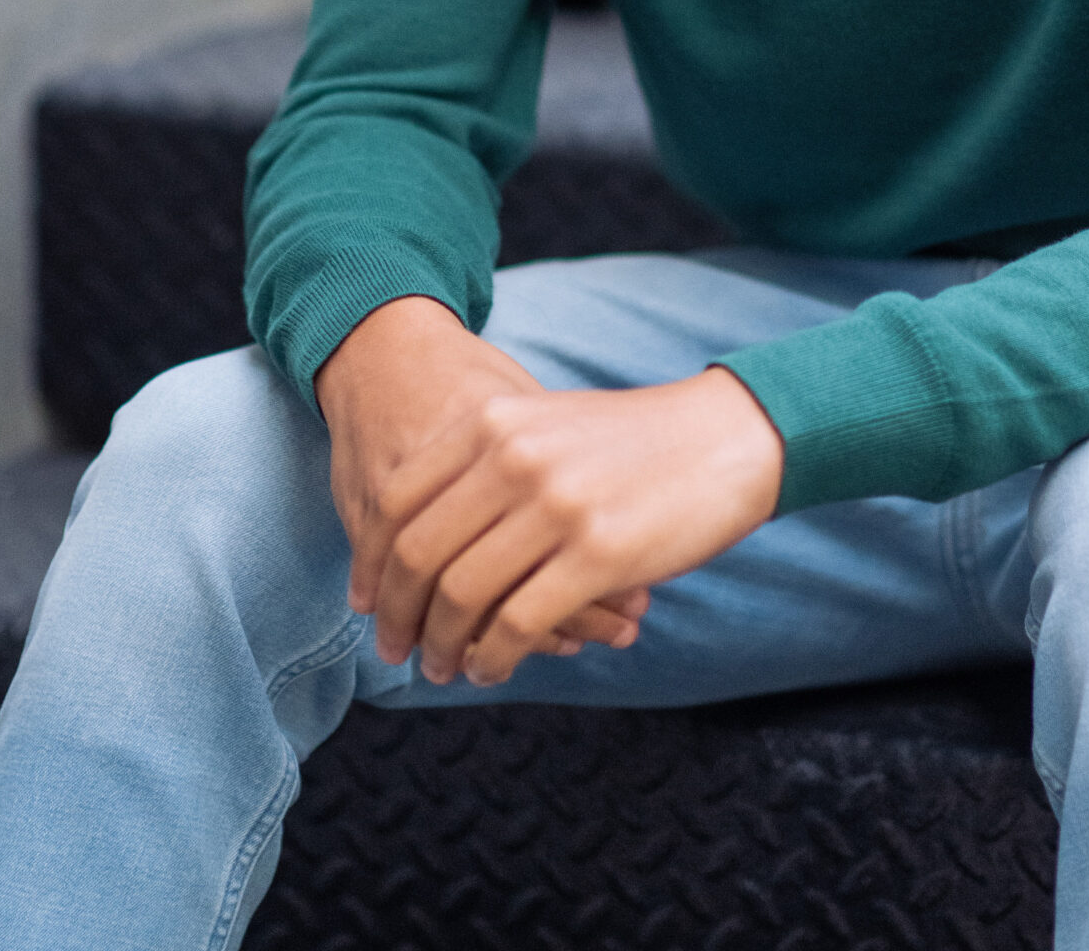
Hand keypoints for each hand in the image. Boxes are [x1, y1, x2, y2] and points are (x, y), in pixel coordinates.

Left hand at [316, 294, 783, 686]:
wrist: (724, 437)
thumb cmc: (632, 440)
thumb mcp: (545, 425)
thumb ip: (484, 462)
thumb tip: (414, 531)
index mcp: (494, 421)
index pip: (399, 501)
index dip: (370, 561)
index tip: (364, 601)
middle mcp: (515, 458)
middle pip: (418, 554)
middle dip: (397, 614)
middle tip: (392, 648)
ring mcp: (556, 506)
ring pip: (461, 596)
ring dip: (441, 645)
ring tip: (442, 667)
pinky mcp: (596, 555)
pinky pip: (517, 625)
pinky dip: (492, 658)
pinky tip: (491, 668)